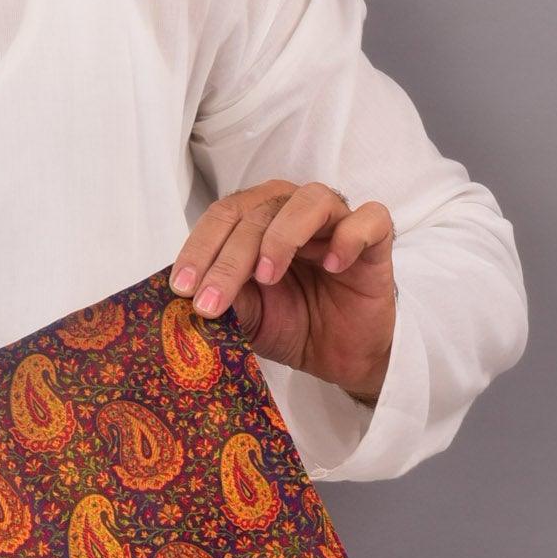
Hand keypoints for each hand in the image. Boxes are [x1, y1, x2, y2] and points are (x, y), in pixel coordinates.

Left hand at [171, 179, 396, 403]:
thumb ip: (227, 299)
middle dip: (228, 259)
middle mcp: (294, 213)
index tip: (181, 288)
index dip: (200, 248)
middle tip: (210, 303)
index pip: (225, 216)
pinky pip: (369, 219)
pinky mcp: (375, 241)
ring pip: (310, 200)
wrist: (338, 356)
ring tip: (267, 277)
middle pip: (258, 212)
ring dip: (281, 237)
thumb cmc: (293, 325)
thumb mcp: (249, 318)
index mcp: (260, 222)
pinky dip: (349, 237)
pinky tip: (333, 265)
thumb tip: (191, 294)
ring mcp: (336, 223)